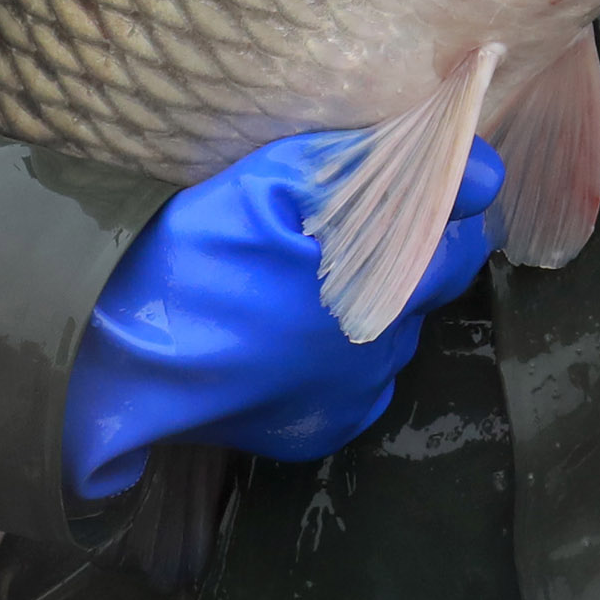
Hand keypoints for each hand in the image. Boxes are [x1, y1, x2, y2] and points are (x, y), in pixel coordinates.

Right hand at [62, 131, 503, 499]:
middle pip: (425, 287)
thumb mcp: (276, 182)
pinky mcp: (320, 430)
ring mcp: (356, 396)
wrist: (117, 362)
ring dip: (364, 306)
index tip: (400, 188)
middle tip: (333, 232)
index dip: (439, 208)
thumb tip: (482, 175)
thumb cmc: (198, 256)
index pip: (464, 239)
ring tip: (294, 284)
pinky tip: (280, 335)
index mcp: (396, 286)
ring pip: (388, 334)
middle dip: (400, 255)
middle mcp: (390, 348)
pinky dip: (332, 355)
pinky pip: (352, 382)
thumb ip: (378, 170)